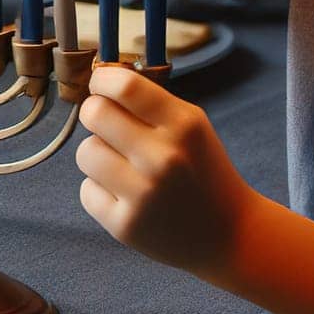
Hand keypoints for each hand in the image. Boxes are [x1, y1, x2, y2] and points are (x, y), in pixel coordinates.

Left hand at [75, 66, 253, 275]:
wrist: (228, 233)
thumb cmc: (202, 170)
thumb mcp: (192, 126)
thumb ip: (151, 102)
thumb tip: (101, 80)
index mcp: (183, 125)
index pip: (125, 86)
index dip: (103, 79)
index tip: (100, 85)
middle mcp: (162, 158)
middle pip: (95, 114)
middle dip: (94, 113)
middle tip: (104, 123)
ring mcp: (143, 195)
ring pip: (85, 152)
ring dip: (97, 154)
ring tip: (122, 165)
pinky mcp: (125, 226)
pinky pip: (86, 190)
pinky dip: (100, 190)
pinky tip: (125, 195)